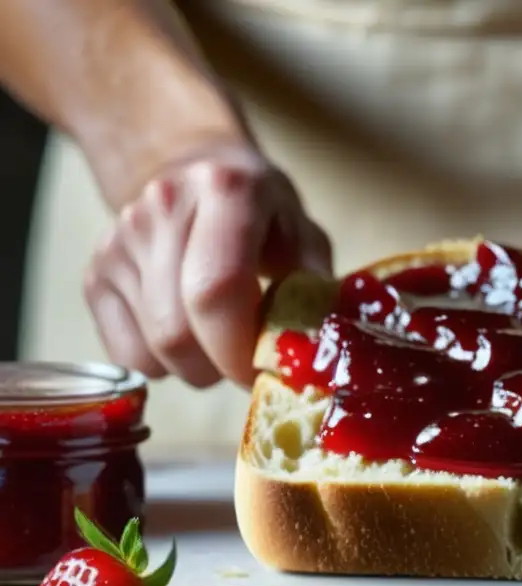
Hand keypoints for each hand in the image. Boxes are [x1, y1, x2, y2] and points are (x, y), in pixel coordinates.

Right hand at [85, 144, 331, 387]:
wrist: (191, 166)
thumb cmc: (260, 212)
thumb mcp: (304, 236)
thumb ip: (315, 292)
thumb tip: (315, 355)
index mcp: (226, 189)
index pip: (216, 289)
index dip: (238, 349)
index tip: (264, 372)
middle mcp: (162, 207)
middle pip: (176, 332)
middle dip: (219, 367)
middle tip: (247, 360)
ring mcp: (120, 240)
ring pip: (153, 350)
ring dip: (197, 367)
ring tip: (221, 339)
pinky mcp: (95, 271)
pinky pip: (128, 354)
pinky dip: (163, 363)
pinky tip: (188, 332)